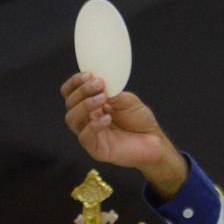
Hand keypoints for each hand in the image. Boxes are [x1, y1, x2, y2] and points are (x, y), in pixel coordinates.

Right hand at [61, 72, 187, 199]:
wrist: (154, 141)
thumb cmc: (140, 120)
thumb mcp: (129, 101)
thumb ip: (114, 93)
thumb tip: (100, 84)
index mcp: (91, 105)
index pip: (71, 93)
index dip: (75, 82)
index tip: (89, 73)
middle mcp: (86, 119)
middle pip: (69, 103)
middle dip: (82, 91)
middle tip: (99, 84)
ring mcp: (90, 135)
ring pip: (72, 119)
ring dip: (85, 105)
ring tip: (103, 98)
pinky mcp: (96, 150)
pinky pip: (85, 137)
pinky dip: (94, 126)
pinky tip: (108, 118)